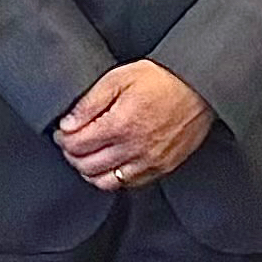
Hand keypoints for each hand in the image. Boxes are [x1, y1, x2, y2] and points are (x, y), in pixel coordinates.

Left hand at [53, 61, 213, 189]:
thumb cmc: (161, 79)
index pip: (76, 145)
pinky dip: (114, 177)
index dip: (62, 138)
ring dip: (90, 170)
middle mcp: (134, 148)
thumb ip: (89, 102)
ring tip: (87, 155)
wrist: (199, 87)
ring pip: (106, 181)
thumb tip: (67, 124)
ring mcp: (149, 161)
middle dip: (72, 154)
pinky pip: (129, 184)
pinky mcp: (163, 167)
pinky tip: (110, 163)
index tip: (62, 131)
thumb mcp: (118, 78)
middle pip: (87, 165)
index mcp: (120, 125)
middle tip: (71, 142)